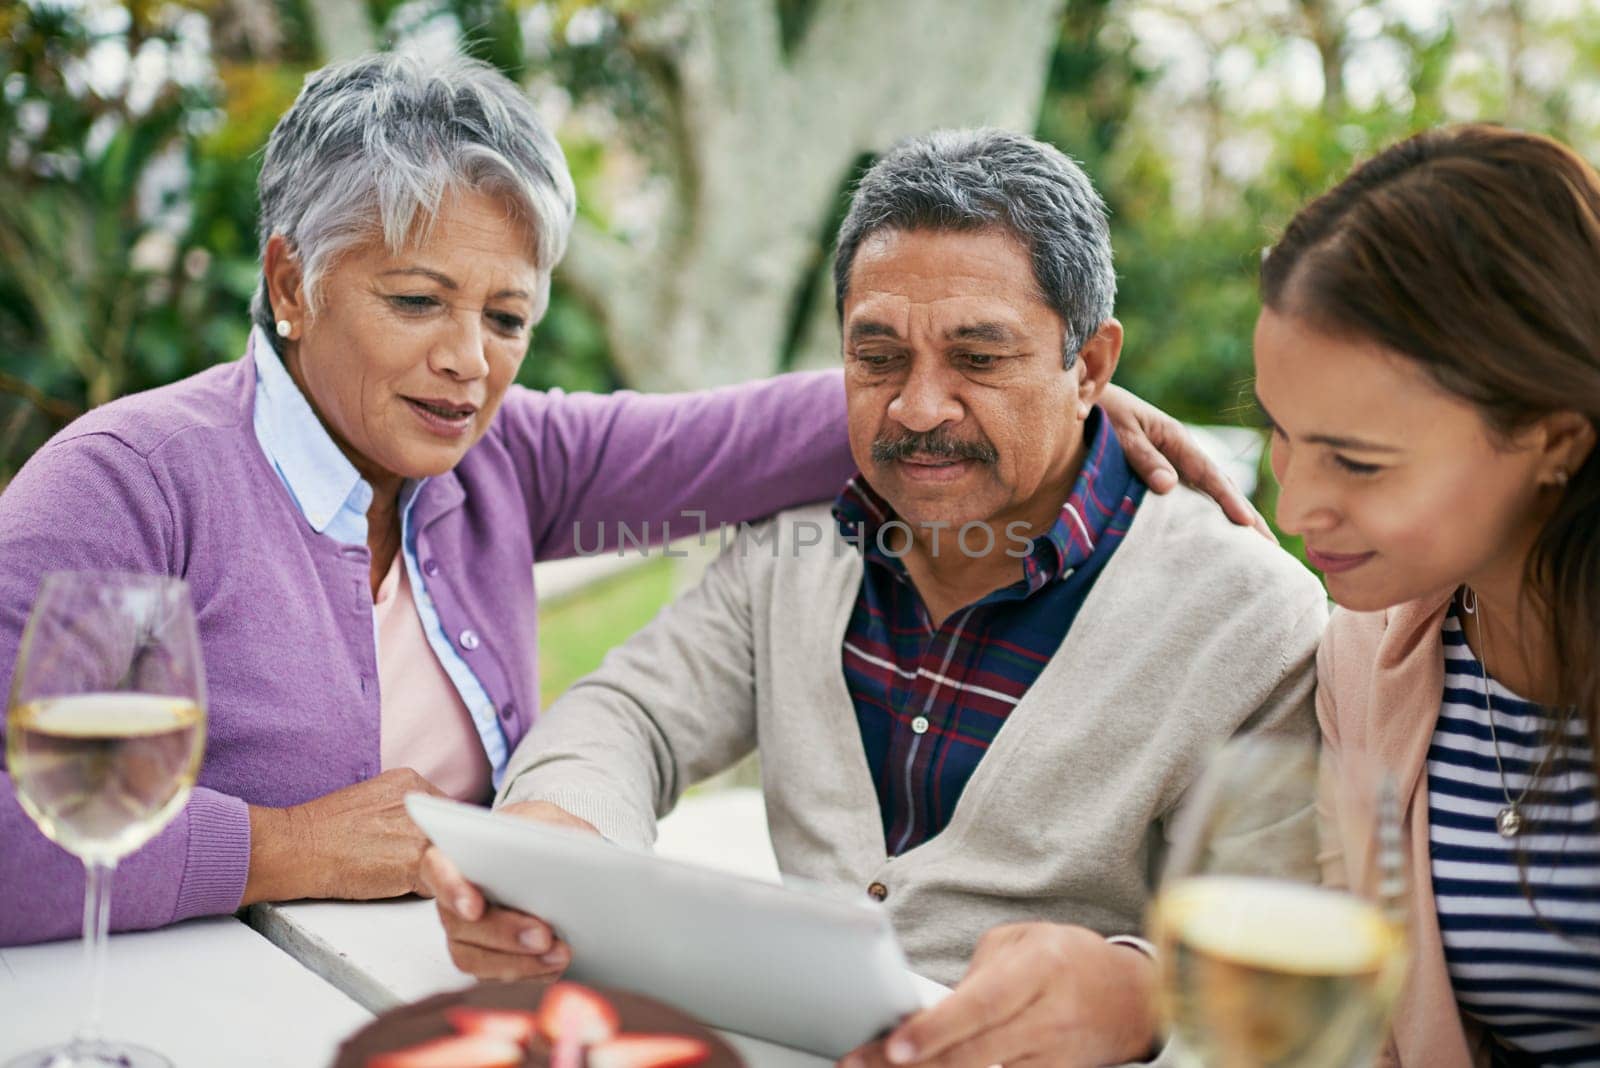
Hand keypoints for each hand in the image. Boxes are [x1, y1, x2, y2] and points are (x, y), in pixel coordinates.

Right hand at [243, 767, 446, 904]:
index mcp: (411, 782)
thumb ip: (407, 817)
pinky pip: (449, 878)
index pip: (447, 815)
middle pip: (455, 835)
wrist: (295, 847)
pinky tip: (458, 903)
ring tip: (408, 881)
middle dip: (444, 855)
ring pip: (453, 858)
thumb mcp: (374, 807)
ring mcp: (420, 828)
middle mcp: (421, 800)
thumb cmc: (325, 835)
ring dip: (441, 875)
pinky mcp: (415, 858)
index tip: (430, 852)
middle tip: (413, 869)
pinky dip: (455, 892)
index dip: (441, 838)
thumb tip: (436, 839)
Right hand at [419, 800, 600, 980]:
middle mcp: (451, 897)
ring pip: (476, 958)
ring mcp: (463, 932)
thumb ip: (550, 828)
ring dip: (520, 962)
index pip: (438, 869)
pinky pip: (496, 976)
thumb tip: (569, 845)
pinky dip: (529, 974)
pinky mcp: (483, 957)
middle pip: (461, 924)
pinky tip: (556, 965)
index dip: (452, 889)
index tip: (474, 907)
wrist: (548, 862)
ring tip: (561, 954)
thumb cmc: (538, 835)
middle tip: (543, 936)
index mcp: (456, 853)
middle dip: (505, 933)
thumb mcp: (547, 819)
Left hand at [839, 924, 1157, 1067]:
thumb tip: (930, 1005)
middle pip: (974, 1054)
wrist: (1133, 998)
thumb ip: (977, 972)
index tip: (895, 1046)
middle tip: (861, 1063)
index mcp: (1039, 970)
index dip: (936, 1029)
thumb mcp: (1023, 942)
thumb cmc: (1066, 960)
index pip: (980, 1005)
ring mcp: (1054, 1057)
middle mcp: (1049, 1018)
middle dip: (913, 1064)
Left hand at [1100, 384, 1274, 542]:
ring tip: (1253, 547)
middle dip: (1247, 515)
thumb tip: (1169, 486)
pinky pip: (1189, 496)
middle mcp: (1180, 452)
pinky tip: (1213, 534)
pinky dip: (1206, 514)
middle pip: (1221, 487)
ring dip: (1231, 517)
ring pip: (1208, 494)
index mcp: (1176, 439)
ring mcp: (1173, 463)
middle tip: (1271, 547)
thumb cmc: (1101, 413)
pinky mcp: (1160, 472)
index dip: (1230, 501)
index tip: (1247, 525)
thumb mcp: (1121, 432)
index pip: (1210, 476)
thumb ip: (1143, 457)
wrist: (1083, 398)